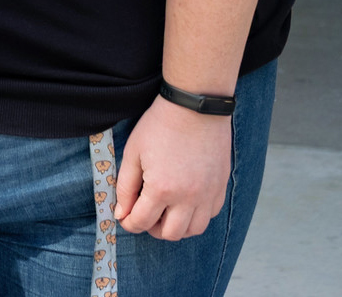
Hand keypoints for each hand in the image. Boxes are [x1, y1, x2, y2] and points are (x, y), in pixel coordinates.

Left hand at [113, 97, 231, 241]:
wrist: (195, 107)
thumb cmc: (160, 125)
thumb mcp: (133, 152)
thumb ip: (125, 186)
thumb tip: (121, 213)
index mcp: (162, 189)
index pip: (142, 222)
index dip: (129, 222)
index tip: (125, 216)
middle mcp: (188, 198)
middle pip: (169, 234)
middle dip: (152, 228)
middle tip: (145, 212)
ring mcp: (207, 195)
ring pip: (192, 230)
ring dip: (176, 226)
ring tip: (165, 208)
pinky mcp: (220, 189)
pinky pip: (209, 216)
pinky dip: (195, 216)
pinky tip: (185, 200)